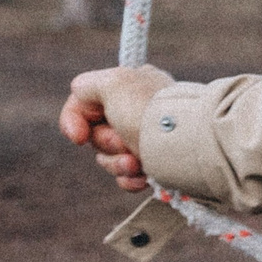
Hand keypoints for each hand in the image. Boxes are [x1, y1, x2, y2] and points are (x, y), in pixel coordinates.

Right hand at [60, 65, 174, 193]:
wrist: (188, 145)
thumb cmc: (147, 112)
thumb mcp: (112, 84)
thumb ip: (88, 85)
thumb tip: (80, 92)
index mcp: (129, 86)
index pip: (84, 103)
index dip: (73, 121)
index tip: (79, 138)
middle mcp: (138, 110)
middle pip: (96, 134)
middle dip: (105, 143)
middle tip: (123, 141)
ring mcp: (147, 138)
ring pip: (109, 157)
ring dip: (117, 163)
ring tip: (136, 163)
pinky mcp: (157, 162)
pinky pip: (128, 175)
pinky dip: (130, 178)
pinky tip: (142, 177)